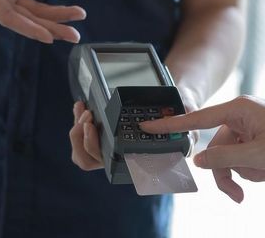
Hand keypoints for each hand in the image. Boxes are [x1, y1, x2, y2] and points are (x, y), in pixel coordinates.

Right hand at [0, 0, 85, 42]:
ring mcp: (2, 1)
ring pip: (31, 17)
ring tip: (76, 29)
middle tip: (74, 36)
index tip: (46, 36)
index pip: (6, 16)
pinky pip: (32, 8)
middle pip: (24, 22)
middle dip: (49, 29)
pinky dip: (50, 12)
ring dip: (54, 23)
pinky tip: (68, 14)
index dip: (27, 27)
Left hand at [67, 84, 198, 170]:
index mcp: (134, 158)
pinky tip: (81, 106)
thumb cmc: (180, 113)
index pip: (106, 163)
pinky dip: (77, 120)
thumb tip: (186, 144)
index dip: (93, 147)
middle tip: (88, 116)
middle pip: (87, 159)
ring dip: (76, 129)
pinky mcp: (103, 135)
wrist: (174, 101)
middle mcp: (119, 156)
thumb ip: (188, 133)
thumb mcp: (186, 119)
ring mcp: (108, 147)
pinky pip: (80, 136)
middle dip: (81, 137)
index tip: (91, 128)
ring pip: (80, 151)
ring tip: (84, 109)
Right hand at [140, 95, 264, 202]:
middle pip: (216, 148)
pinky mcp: (254, 133)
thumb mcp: (256, 155)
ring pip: (230, 155)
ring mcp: (247, 124)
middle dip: (230, 172)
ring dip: (245, 172)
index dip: (171, 124)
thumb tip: (198, 161)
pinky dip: (253, 167)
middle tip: (239, 195)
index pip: (197, 118)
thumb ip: (224, 158)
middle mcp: (240, 113)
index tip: (149, 126)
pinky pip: (242, 154)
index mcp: (237, 108)